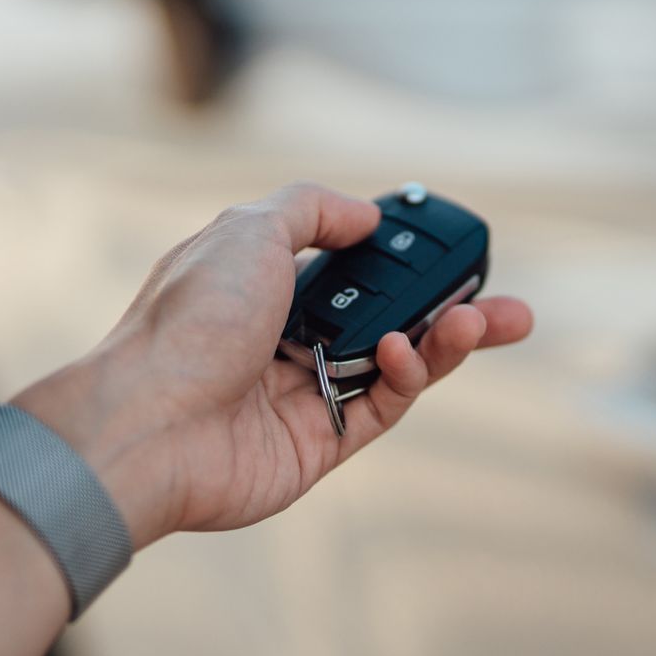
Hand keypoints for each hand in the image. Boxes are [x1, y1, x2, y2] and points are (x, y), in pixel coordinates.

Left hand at [14, 182, 533, 548]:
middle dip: (452, 310)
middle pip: (388, 318)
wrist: (146, 425)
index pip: (352, 264)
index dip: (403, 257)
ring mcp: (303, 394)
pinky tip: (408, 353)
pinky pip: (381, 408)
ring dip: (444, 341)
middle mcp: (284, 337)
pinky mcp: (317, 446)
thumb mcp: (248, 229)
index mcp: (264, 282)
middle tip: (509, 306)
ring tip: (480, 322)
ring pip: (395, 363)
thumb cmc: (186, 322)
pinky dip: (407, 377)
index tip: (451, 247)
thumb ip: (312, 209)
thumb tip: (367, 214)